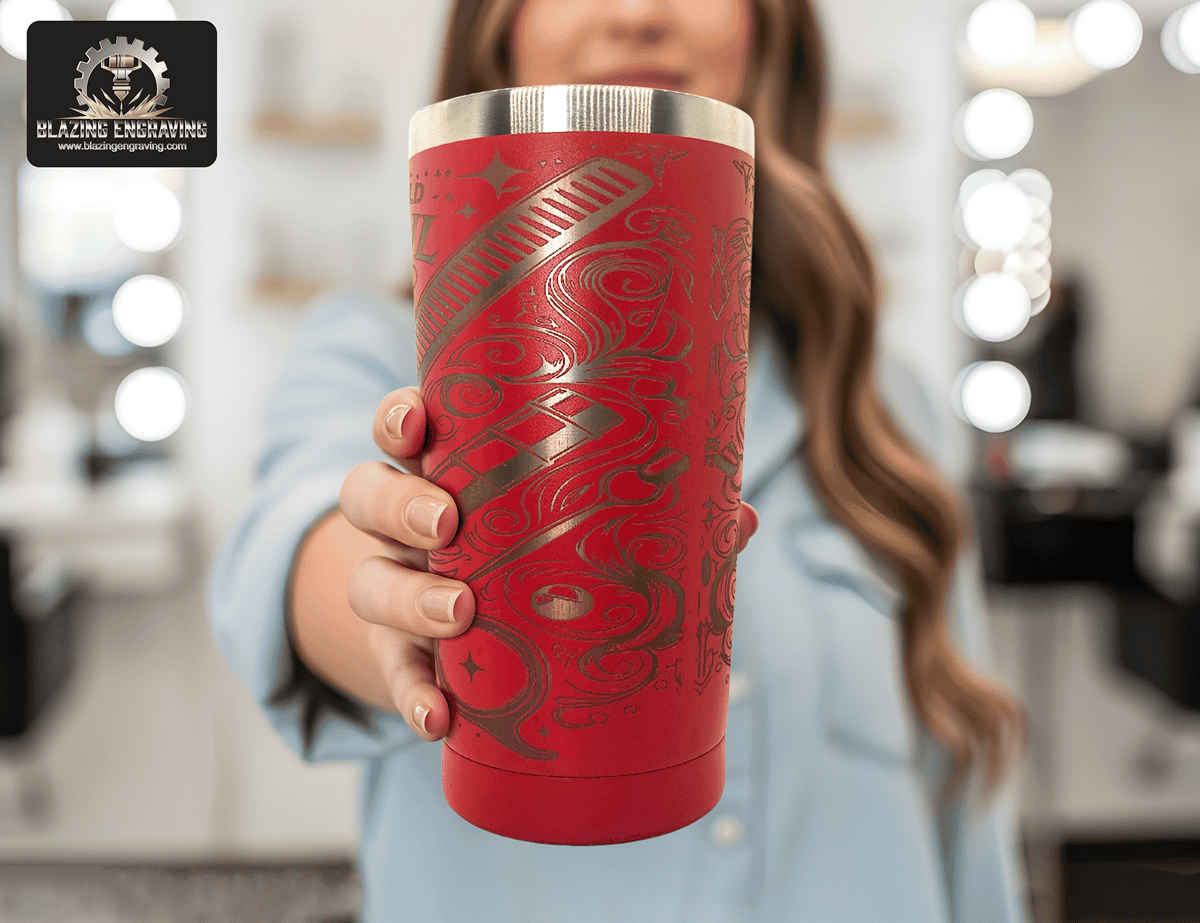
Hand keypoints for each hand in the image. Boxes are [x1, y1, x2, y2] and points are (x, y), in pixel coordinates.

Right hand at [339, 386, 760, 742]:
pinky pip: (392, 674)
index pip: (402, 427)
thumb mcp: (575, 522)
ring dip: (407, 598)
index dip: (399, 418)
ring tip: (458, 614)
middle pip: (368, 494)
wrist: (480, 628)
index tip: (420, 422)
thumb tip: (740, 521)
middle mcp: (406, 522)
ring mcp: (395, 588)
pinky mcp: (399, 656)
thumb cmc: (537, 549)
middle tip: (446, 518)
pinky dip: (412, 695)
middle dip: (401, 502)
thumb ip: (649, 517)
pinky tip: (439, 719)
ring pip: (369, 583)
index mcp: (446, 468)